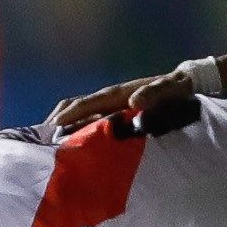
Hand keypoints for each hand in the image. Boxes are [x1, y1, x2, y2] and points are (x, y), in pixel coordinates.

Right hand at [45, 73, 176, 130]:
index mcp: (119, 93)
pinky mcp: (114, 111)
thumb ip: (155, 93)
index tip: (54, 126)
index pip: (90, 103)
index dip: (72, 114)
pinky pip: (90, 117)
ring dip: (65, 124)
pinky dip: (77, 126)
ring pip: (81, 112)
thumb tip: (134, 101)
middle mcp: (110, 97)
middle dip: (59, 120)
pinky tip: (71, 142)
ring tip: (50, 143)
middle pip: (78, 106)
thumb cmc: (177, 88)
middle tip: (42, 139)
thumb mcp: (170, 89)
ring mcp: (111, 104)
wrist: (183, 83)